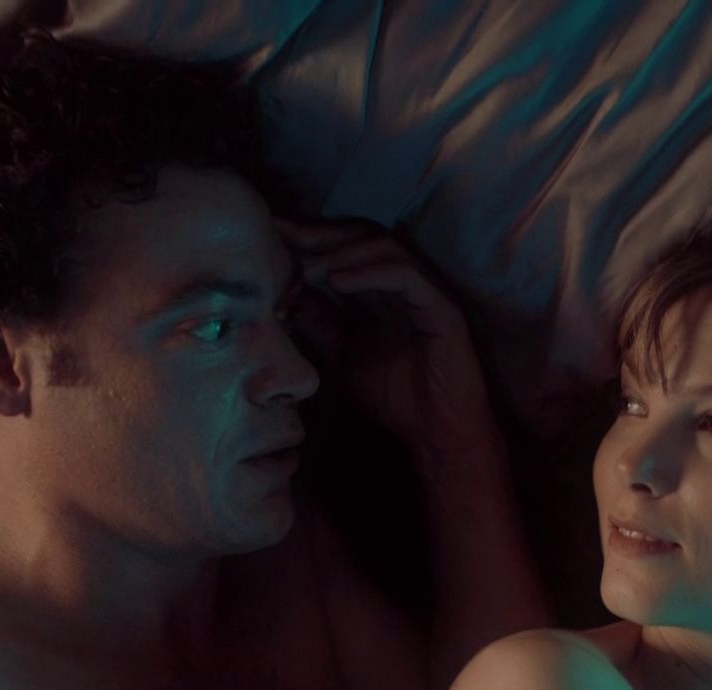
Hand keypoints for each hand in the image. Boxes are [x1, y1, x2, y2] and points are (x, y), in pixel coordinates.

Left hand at [274, 218, 496, 457]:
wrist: (435, 433)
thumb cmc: (395, 398)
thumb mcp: (341, 354)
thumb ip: (319, 323)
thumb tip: (285, 294)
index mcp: (378, 293)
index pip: (342, 251)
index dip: (306, 240)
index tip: (269, 235)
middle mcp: (400, 284)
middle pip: (360, 236)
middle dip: (318, 234)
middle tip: (282, 234)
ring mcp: (423, 292)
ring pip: (384, 247)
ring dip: (342, 251)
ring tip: (309, 266)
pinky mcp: (442, 307)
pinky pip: (407, 275)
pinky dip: (371, 272)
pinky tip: (339, 280)